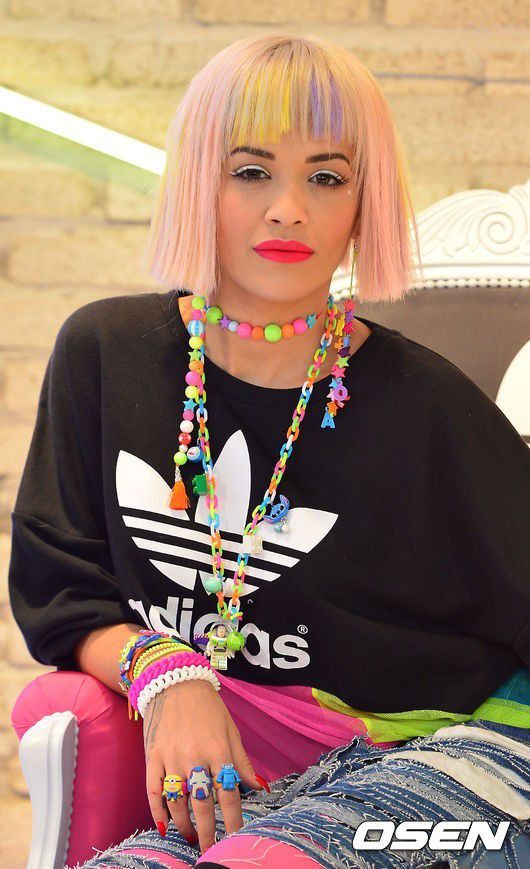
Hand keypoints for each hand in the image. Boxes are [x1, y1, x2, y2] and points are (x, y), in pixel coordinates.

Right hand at [143, 678, 267, 854]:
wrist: (175, 681)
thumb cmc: (208, 707)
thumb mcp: (231, 730)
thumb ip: (242, 762)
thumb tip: (260, 787)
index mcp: (218, 750)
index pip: (228, 795)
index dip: (232, 821)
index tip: (235, 839)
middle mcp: (195, 757)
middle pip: (202, 804)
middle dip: (209, 831)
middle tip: (212, 849)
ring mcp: (171, 757)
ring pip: (177, 802)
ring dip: (185, 825)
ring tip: (192, 837)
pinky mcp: (152, 756)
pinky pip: (154, 790)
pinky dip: (157, 811)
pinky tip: (165, 826)